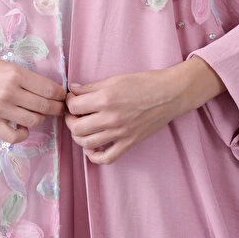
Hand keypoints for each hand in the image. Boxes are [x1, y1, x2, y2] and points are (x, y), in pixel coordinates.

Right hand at [0, 42, 66, 143]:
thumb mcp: (10, 65)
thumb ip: (28, 78)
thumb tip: (51, 91)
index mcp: (16, 74)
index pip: (48, 89)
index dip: (60, 95)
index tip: (62, 97)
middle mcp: (10, 92)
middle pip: (44, 106)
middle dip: (57, 108)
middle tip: (59, 108)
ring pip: (33, 121)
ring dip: (41, 119)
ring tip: (39, 115)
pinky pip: (13, 136)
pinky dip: (24, 134)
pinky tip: (24, 128)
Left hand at [64, 67, 185, 165]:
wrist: (169, 94)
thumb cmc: (144, 83)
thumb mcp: (115, 79)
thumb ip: (91, 87)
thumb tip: (72, 90)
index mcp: (105, 99)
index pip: (74, 106)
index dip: (69, 102)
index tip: (72, 99)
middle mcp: (110, 118)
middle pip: (76, 127)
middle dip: (70, 120)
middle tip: (74, 113)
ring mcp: (119, 134)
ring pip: (86, 144)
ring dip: (79, 136)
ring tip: (82, 127)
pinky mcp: (128, 143)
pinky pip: (106, 158)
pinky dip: (94, 156)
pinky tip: (92, 148)